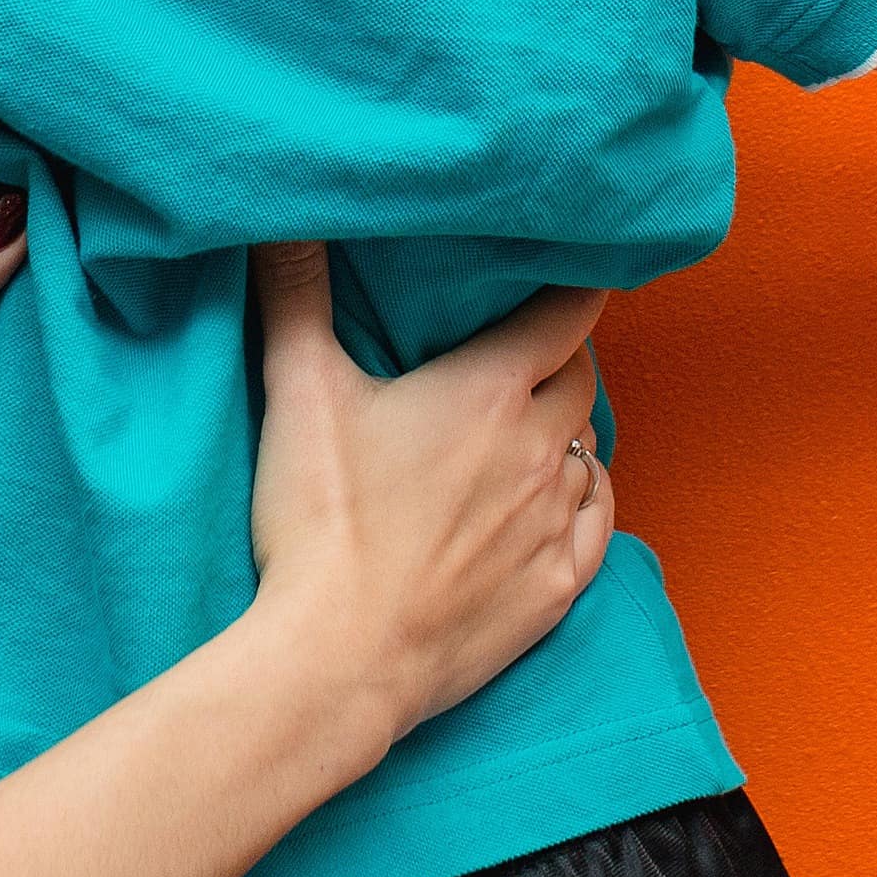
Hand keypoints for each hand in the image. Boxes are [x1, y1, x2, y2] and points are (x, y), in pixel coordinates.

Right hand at [242, 251, 611, 756]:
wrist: (340, 659)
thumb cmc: (321, 518)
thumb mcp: (300, 389)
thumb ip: (294, 292)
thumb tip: (277, 216)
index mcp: (490, 391)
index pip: (567, 314)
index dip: (578, 282)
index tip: (580, 262)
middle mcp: (540, 450)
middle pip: (581, 380)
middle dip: (561, 355)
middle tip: (530, 342)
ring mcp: (553, 525)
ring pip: (590, 451)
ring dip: (568, 428)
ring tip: (535, 419)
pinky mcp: (555, 591)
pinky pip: (600, 525)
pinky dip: (589, 497)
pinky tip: (570, 492)